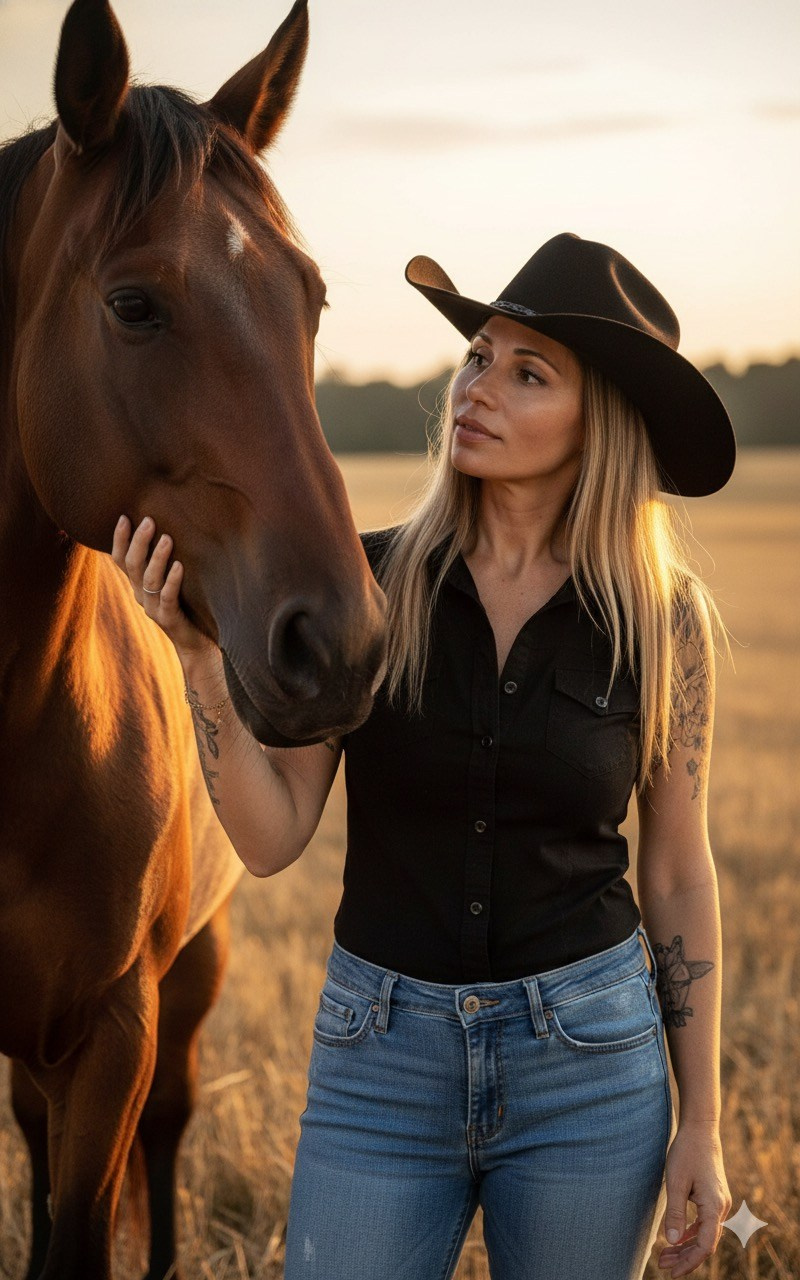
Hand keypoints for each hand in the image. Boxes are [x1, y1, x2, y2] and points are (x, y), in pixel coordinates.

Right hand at [111, 514, 215, 660]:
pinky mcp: (169, 619)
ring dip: (157, 557)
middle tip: (149, 520)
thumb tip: (172, 527)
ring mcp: (153, 608)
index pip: (120, 559)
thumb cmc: (188, 606)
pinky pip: (168, 597)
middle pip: (132, 565)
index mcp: (138, 584)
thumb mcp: (171, 580)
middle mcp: (141, 595)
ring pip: (149, 580)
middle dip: (138, 541)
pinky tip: (179, 566)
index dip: (119, 539)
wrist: (196, 644)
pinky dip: (172, 580)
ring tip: (167, 538)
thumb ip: (164, 561)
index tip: (125, 516)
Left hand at [657, 1121, 731, 1275]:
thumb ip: (675, 1213)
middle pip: (705, 1244)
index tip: (671, 1272)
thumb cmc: (686, 1152)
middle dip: (684, 1258)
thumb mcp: (676, 1182)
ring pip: (704, 1234)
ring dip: (685, 1246)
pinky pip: (704, 1223)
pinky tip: (676, 1239)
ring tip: (664, 1256)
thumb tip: (671, 1241)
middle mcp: (721, 1208)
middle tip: (662, 1265)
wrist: (700, 1128)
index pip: (705, 1246)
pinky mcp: (713, 1197)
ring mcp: (719, 1202)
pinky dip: (690, 1233)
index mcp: (714, 1206)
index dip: (688, 1262)